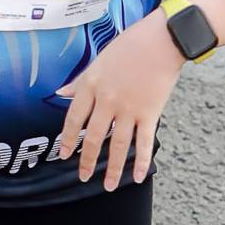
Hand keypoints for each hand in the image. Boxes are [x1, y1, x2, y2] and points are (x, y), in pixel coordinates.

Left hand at [54, 13, 184, 189]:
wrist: (164, 39)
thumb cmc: (132, 43)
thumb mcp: (99, 59)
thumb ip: (80, 80)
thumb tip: (60, 92)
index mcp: (91, 85)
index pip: (73, 118)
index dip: (67, 139)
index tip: (64, 154)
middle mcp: (107, 100)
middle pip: (93, 137)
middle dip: (87, 161)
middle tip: (83, 177)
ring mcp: (128, 109)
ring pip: (117, 146)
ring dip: (112, 169)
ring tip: (109, 186)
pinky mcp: (150, 113)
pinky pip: (143, 142)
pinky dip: (140, 161)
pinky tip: (136, 177)